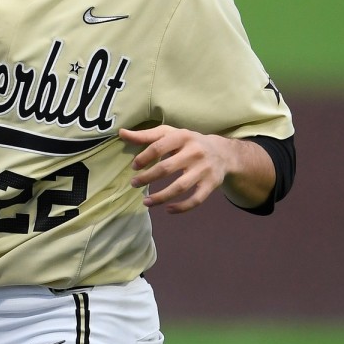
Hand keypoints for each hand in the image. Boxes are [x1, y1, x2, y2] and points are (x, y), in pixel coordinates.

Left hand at [120, 125, 236, 213]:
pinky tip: (168, 210)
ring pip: (180, 187)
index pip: (158, 147)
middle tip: (134, 184)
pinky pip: (197, 199)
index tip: (134, 167)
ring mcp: (204, 170)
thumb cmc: (187, 142)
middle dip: (147, 178)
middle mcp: (195, 152)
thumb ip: (145, 135)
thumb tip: (121, 133)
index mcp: (182, 137)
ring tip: (145, 202)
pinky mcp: (212, 184)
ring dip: (161, 197)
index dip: (143, 158)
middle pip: (166, 168)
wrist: (222, 152)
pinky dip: (182, 207)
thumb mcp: (169, 134)